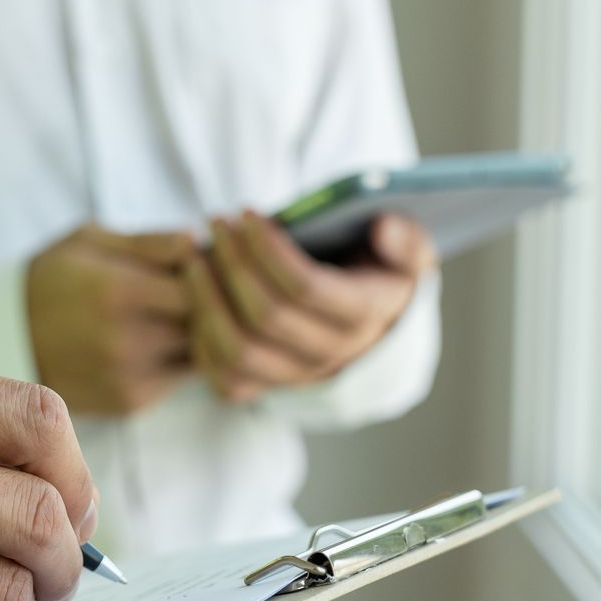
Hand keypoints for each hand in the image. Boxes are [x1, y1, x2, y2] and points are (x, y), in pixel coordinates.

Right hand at [27, 225, 197, 415]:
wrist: (4, 337)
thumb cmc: (52, 277)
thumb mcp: (89, 242)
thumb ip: (149, 242)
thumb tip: (198, 241)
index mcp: (118, 292)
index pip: (200, 286)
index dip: (208, 273)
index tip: (199, 264)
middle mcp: (126, 341)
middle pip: (205, 323)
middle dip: (208, 305)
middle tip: (201, 288)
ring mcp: (129, 377)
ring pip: (198, 354)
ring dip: (198, 334)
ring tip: (175, 312)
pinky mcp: (129, 402)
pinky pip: (177, 379)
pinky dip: (177, 358)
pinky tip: (157, 339)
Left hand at [188, 210, 435, 402]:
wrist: (368, 322)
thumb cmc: (378, 271)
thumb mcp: (406, 251)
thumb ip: (406, 239)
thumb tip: (384, 227)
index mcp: (364, 316)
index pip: (305, 288)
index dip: (268, 249)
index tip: (246, 212)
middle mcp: (330, 354)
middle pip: (265, 316)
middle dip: (233, 263)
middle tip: (215, 222)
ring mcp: (295, 376)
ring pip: (238, 350)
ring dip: (207, 300)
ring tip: (194, 255)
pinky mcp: (265, 388)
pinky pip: (223, 377)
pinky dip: (201, 338)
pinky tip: (195, 294)